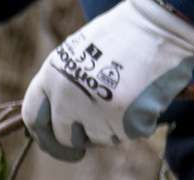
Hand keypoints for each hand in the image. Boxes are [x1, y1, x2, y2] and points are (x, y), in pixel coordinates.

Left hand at [22, 0, 193, 161]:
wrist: (161, 23)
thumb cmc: (123, 35)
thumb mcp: (79, 53)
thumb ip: (63, 86)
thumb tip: (56, 124)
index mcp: (52, 74)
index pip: (32, 117)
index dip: (43, 135)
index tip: (56, 143)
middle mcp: (67, 96)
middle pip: (64, 137)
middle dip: (79, 139)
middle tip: (95, 132)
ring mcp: (94, 112)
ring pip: (97, 139)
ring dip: (111, 128)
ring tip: (126, 95)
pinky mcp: (123, 123)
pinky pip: (126, 135)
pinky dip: (137, 122)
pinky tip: (143, 96)